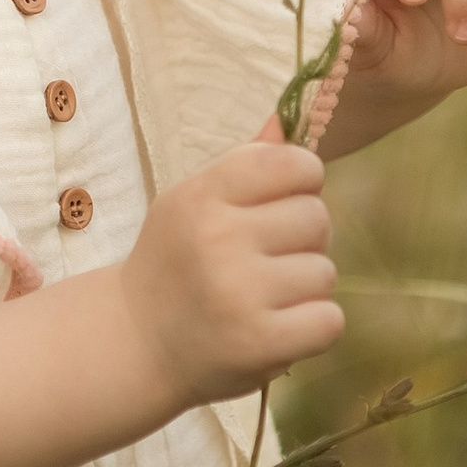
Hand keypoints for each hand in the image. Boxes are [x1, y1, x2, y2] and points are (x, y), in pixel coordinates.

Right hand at [119, 132, 341, 409]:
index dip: (303, 178)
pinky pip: (330, 320)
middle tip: (271, 257)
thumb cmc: (173, 262)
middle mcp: (219, 238)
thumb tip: (288, 122)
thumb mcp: (192, 202)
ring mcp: (240, 293)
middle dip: (304, 237)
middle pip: (317, 216)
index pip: (290, 163)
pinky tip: (283, 325)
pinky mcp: (261, 343)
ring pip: (325, 271)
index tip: (286, 199)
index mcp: (202, 195)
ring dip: (307, 285)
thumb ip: (244, 164)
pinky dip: (315, 325)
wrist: (136, 343)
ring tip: (270, 295)